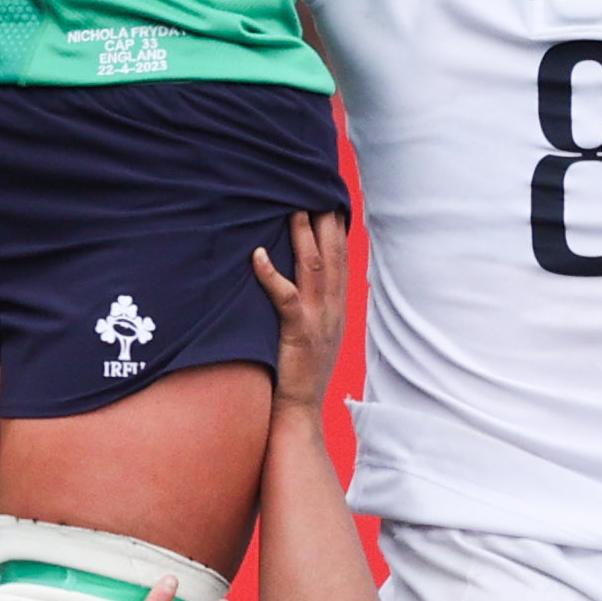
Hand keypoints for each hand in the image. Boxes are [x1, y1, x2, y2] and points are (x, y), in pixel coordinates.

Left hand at [249, 211, 352, 415]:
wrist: (300, 413)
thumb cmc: (299, 375)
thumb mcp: (313, 335)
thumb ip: (311, 307)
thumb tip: (301, 281)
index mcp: (337, 308)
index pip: (341, 259)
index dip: (338, 227)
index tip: (331, 199)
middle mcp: (332, 309)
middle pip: (333, 255)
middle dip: (326, 219)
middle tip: (315, 187)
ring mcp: (317, 320)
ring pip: (313, 268)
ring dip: (302, 236)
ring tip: (292, 208)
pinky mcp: (297, 333)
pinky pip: (286, 297)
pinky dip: (271, 274)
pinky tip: (259, 254)